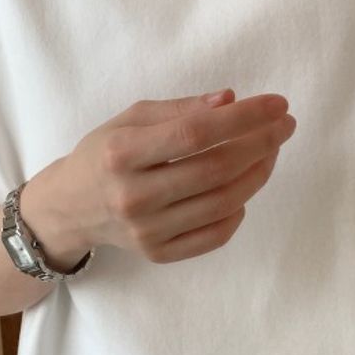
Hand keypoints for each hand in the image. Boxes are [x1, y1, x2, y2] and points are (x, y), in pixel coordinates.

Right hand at [20, 88, 296, 266]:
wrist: (70, 207)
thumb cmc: (105, 154)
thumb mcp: (131, 119)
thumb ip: (181, 109)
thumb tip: (231, 100)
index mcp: (121, 153)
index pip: (196, 133)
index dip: (244, 118)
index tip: (277, 104)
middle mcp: (132, 196)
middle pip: (216, 170)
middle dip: (261, 144)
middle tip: (284, 126)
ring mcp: (146, 231)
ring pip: (223, 203)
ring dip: (258, 174)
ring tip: (269, 152)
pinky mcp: (158, 254)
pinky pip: (215, 234)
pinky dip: (239, 209)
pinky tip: (242, 187)